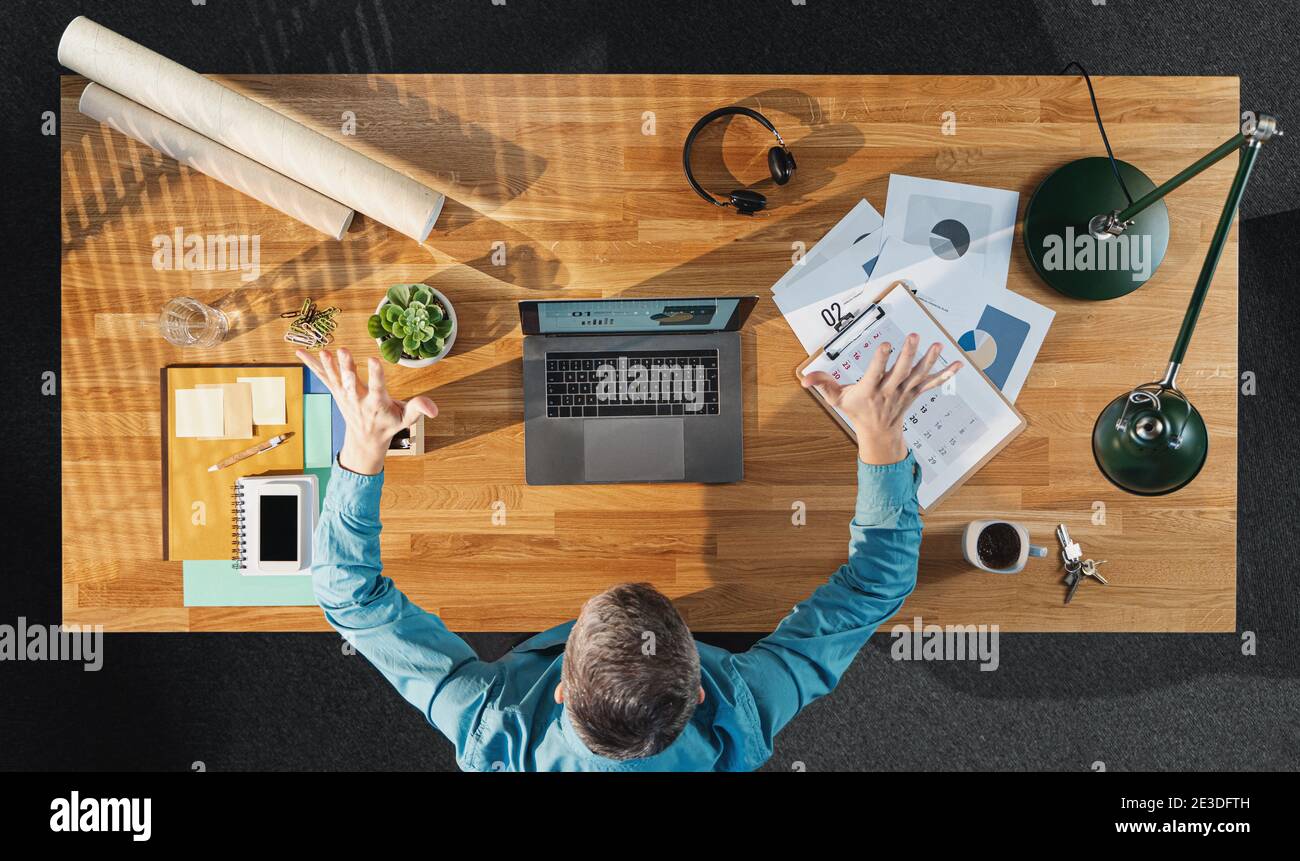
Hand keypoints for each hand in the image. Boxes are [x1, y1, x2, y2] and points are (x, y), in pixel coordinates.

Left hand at [296, 348, 437, 474]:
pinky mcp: (336, 392)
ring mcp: (344, 396)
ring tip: (323, 351)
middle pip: (351, 382)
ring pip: (335, 378)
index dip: (376, 374)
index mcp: (377, 404)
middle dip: (347, 367)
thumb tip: (434, 409)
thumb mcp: (405, 420)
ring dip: (328, 365)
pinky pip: (323, 377)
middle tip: (343, 351)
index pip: (377, 387)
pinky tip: (301, 352)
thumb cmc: (387, 425)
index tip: (375, 360)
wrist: (365, 440)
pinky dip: (312, 364)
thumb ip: (418, 410)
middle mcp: (358, 399)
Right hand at [801, 333, 961, 464]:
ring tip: (938, 345)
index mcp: (869, 392)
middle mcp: (889, 392)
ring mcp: (904, 393)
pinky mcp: (915, 393)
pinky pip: (932, 383)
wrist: (879, 434)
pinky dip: (946, 374)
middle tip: (913, 336)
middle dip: (907, 355)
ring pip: (918, 375)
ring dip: (929, 360)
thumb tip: (803, 378)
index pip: (875, 374)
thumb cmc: (857, 412)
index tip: (885, 345)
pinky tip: (959, 364)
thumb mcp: (836, 400)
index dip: (880, 360)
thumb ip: (822, 384)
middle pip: (900, 372)